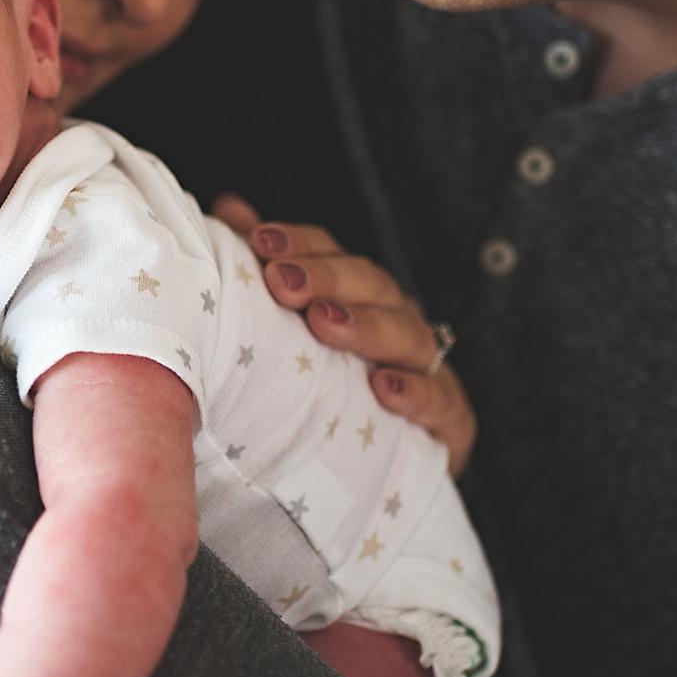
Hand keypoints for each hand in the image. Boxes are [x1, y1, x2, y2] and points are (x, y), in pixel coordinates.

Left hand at [212, 195, 477, 474]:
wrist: (374, 470)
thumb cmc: (322, 387)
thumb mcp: (285, 330)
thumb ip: (262, 269)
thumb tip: (228, 207)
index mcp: (355, 294)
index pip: (331, 254)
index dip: (301, 244)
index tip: (261, 242)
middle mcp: (394, 320)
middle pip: (369, 284)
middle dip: (326, 277)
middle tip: (284, 282)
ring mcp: (425, 367)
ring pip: (405, 334)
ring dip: (365, 326)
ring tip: (324, 324)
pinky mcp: (448, 421)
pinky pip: (441, 402)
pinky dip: (416, 393)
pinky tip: (384, 389)